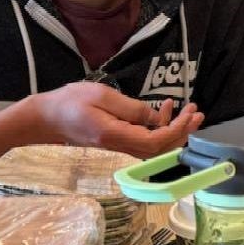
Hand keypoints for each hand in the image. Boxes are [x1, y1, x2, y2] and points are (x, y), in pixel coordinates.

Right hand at [34, 81, 204, 157]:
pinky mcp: (118, 144)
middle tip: (198, 112)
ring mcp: (119, 148)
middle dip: (182, 131)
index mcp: (116, 136)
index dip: (176, 131)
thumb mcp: (102, 96)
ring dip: (174, 130)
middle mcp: (119, 148)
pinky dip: (160, 129)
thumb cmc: (70, 102)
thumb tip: (157, 117)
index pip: (155, 143)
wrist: (45, 118)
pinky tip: (165, 111)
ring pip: (155, 147)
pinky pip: (145, 142)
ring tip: (189, 111)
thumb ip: (132, 108)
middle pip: (160, 149)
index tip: (189, 115)